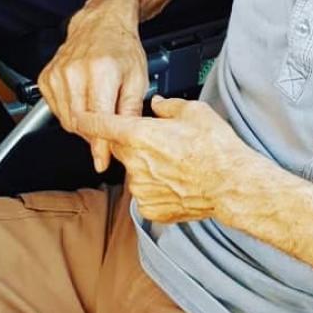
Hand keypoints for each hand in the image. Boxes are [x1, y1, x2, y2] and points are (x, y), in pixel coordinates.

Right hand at [37, 0, 148, 172]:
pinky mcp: (46, 78)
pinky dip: (71, 114)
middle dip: (93, 136)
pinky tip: (84, 102)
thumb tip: (123, 141)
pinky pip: (57, 110)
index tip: (102, 161)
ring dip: (83, 125)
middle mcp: (74, 72)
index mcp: (100, 72)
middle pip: (78, 123)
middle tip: (108, 134)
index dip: (100, 145)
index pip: (96, 120)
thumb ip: (129, 112)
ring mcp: (57, 74)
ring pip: (66, 120)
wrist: (102, 23)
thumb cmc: (122, 48)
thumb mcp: (138, 79)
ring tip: (99, 111)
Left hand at [78, 98, 249, 222]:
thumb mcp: (195, 112)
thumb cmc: (217, 150)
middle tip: (164, 144)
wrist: (232, 184)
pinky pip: (146, 194)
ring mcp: (141, 188)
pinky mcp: (150, 208)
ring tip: (177, 166)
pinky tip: (178, 183)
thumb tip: (158, 105)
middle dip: (135, 144)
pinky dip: (157, 189)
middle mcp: (135, 163)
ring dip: (147, 168)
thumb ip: (168, 106)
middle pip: (121, 148)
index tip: (79, 118)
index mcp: (141, 135)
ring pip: (135, 173)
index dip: (88, 119)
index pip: (101, 125)